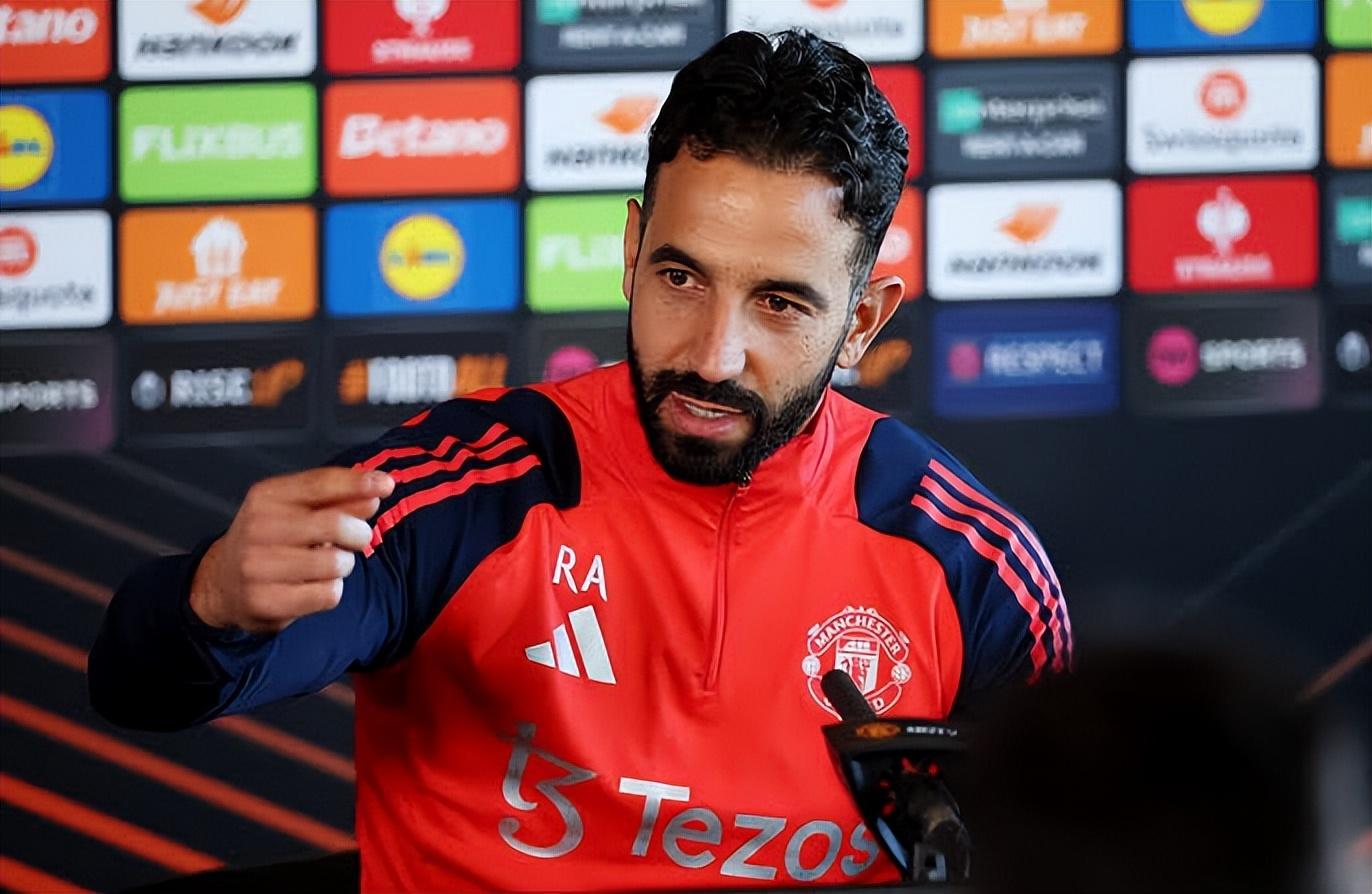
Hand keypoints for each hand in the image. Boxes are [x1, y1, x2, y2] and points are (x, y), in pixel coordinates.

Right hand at [188, 467, 394, 633]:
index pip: (320, 483)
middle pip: (335, 525)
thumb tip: (376, 492)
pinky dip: (331, 590)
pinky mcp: (266, 602)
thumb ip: (337, 500)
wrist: (221, 583)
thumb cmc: (270, 540)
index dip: (359, 482)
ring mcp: (258, 567)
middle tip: (355, 539)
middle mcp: (258, 528)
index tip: (386, 484)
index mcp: (266, 497)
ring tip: (327, 565)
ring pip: (335, 564)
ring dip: (343, 565)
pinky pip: (328, 594)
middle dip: (358, 533)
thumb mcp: (295, 510)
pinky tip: (313, 586)